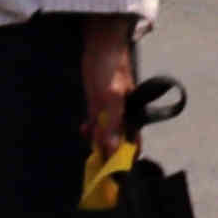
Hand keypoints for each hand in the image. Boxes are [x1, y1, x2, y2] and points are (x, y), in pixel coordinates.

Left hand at [80, 16, 137, 153]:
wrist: (100, 42)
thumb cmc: (110, 67)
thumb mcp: (110, 97)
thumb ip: (111, 124)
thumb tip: (112, 152)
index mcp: (132, 116)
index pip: (132, 146)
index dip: (123, 161)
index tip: (110, 176)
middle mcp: (123, 116)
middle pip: (117, 143)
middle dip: (106, 154)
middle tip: (94, 164)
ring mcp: (110, 110)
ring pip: (105, 134)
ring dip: (96, 141)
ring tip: (87, 142)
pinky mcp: (98, 103)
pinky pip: (96, 122)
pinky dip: (90, 129)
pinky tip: (84, 129)